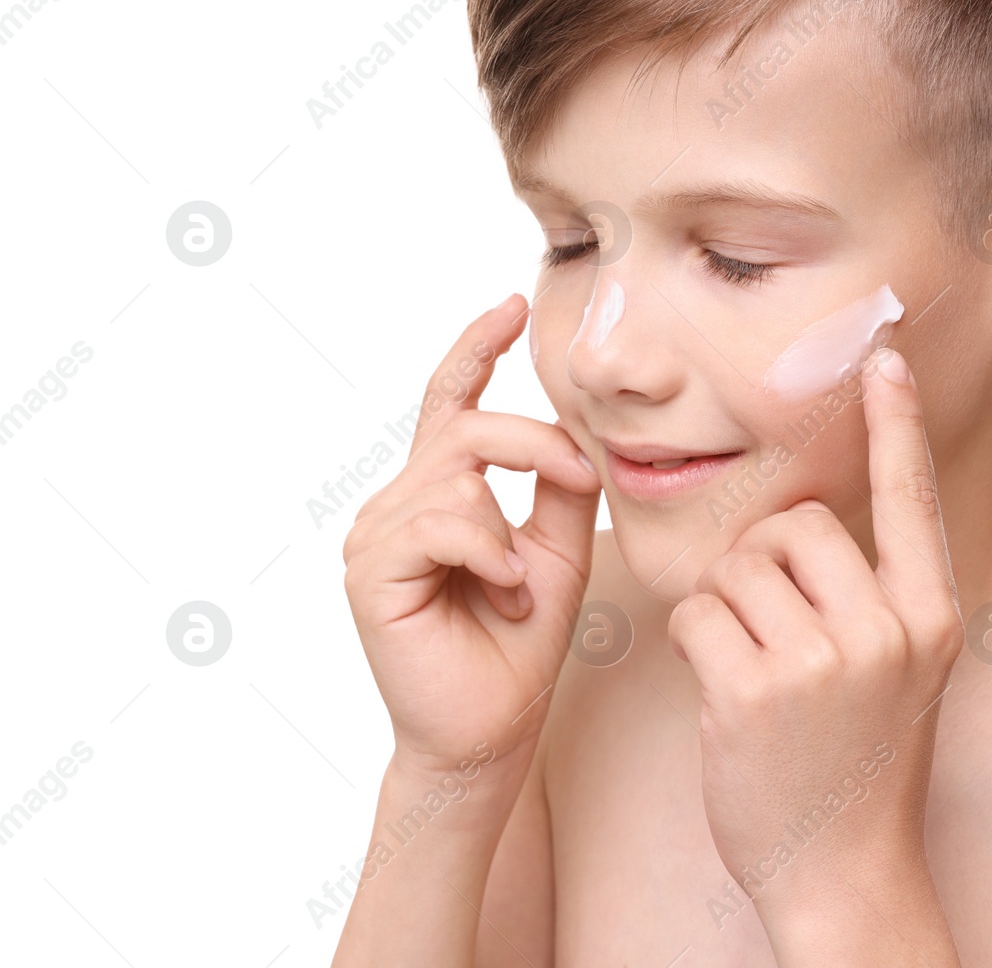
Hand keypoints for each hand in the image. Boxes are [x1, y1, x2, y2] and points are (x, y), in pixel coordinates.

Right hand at [341, 294, 601, 780]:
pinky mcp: (369, 571)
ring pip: (457, 475)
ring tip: (519, 588)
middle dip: (534, 443)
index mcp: (441, 491)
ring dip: (510, 530)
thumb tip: (575, 431)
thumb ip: (559, 486)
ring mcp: (377, 534)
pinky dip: (489, 554)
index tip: (513, 305)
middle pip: (467, 426)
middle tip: (580, 478)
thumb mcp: (558, 548)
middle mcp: (399, 502)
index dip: (477, 348)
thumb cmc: (522, 643)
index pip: (452, 400)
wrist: (493, 727)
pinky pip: (443, 523)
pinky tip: (503, 595)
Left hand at [667, 347, 963, 916]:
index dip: (895, 425)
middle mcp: (887, 630)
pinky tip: (723, 692)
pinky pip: (698, 613)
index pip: (908, 499)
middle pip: (795, 525)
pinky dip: (695, 642)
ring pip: (738, 566)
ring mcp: (824, 662)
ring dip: (725, 606)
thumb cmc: (860, 761)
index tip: (882, 360)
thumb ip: (871, 595)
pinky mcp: (755, 691)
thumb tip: (800, 518)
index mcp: (929, 617)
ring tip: (750, 668)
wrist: (843, 871)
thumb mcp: (898, 671)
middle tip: (767, 625)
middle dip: (762, 562)